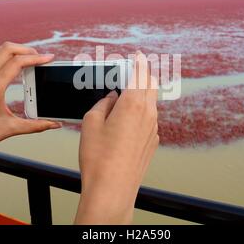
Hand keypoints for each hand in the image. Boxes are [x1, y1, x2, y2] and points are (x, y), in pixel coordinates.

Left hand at [0, 42, 61, 161]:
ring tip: (34, 60)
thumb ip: (36, 125)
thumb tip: (55, 124)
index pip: (16, 63)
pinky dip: (12, 58)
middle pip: (7, 49)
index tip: (49, 58)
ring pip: (1, 52)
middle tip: (42, 57)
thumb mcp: (11, 129)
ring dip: (19, 52)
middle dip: (27, 49)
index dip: (35, 58)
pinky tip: (22, 68)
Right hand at [75, 52, 158, 223]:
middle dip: (143, 73)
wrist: (112, 188)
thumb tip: (111, 97)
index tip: (138, 54)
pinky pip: (150, 118)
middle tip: (134, 69)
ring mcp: (153, 128)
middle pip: (150, 85)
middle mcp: (148, 114)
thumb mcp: (91, 122)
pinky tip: (128, 117)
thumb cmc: (99, 158)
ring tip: (128, 92)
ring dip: (143, 92)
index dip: (139, 61)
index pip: (139, 73)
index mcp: (132, 104)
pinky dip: (142, 110)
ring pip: (152, 101)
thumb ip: (103, 104)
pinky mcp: (152, 141)